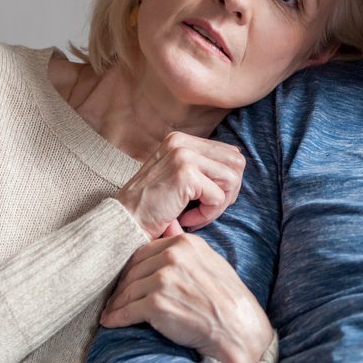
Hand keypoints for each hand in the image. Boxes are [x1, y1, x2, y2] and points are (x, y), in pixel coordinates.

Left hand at [101, 232, 272, 362]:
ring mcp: (163, 279)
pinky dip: (116, 318)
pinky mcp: (156, 304)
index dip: (133, 269)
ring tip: (111, 312)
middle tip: (115, 299)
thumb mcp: (210, 261)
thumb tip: (169, 227)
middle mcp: (172, 256)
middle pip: (133, 270)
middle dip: (122, 286)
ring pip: (127, 290)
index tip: (127, 281)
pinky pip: (126, 311)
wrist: (237, 327)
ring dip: (116, 304)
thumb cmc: (226, 298)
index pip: (145, 252)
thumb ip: (186, 247)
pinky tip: (111, 322)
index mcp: (185, 243)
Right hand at [116, 132, 244, 238]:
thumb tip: (238, 158)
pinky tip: (187, 219)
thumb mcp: (178, 177)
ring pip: (232, 179)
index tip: (205, 199)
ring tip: (196, 215)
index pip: (229, 153)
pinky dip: (208, 214)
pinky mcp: (185, 173)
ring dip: (219, 205)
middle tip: (206, 209)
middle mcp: (181, 141)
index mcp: (181, 139)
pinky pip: (218, 197)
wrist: (124, 223)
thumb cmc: (152, 207)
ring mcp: (183, 155)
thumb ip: (203, 165)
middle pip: (237, 163)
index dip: (226, 181)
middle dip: (229, 192)